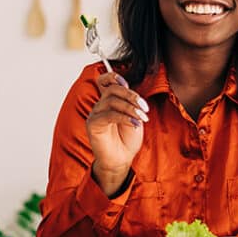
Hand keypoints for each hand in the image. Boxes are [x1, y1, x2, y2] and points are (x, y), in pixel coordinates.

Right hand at [87, 71, 148, 195]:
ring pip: (112, 101)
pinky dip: (125, 117)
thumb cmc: (127, 139)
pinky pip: (109, 115)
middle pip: (112, 90)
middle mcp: (100, 105)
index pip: (104, 81)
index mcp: (109, 101)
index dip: (113, 77)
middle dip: (131, 95)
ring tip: (142, 118)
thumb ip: (131, 103)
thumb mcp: (134, 117)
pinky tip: (135, 124)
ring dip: (131, 108)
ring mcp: (95, 114)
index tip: (127, 83)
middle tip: (144, 107)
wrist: (121, 159)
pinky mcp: (93, 125)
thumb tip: (132, 93)